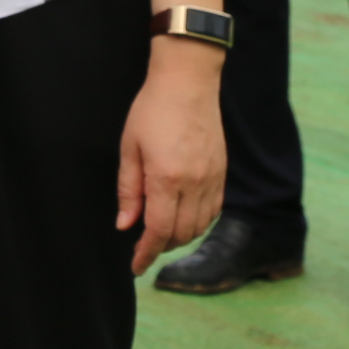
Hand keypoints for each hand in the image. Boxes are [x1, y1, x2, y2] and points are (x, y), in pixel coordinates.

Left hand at [116, 48, 225, 274]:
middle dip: (161, 246)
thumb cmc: (152, 110)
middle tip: (143, 244)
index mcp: (167, 178)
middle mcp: (194, 183)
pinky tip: (184, 214)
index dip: (146, 254)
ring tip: (162, 229)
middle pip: (181, 234)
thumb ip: (128, 190)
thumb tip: (125, 225)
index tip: (136, 267)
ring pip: (200, 226)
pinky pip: (214, 210)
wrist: (188, 81)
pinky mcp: (222, 171)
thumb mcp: (129, 148)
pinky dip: (199, 221)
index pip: (159, 231)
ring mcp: (212, 178)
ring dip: (180, 235)